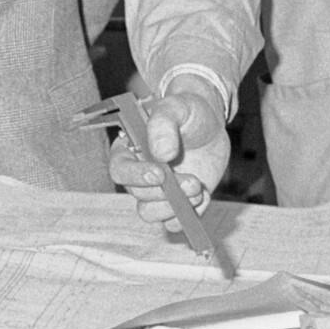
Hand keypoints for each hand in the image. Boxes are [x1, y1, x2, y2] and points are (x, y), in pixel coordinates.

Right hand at [107, 82, 228, 229]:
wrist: (210, 123)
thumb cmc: (186, 110)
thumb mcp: (175, 107)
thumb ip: (163, 124)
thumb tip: (161, 154)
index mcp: (128, 150)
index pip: (119, 170)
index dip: (136, 176)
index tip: (160, 174)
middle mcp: (138, 174)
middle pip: (139, 195)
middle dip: (166, 192)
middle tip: (194, 181)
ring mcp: (157, 191)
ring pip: (151, 214)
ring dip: (174, 209)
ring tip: (199, 190)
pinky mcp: (177, 203)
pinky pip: (175, 221)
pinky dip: (191, 214)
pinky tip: (204, 195)